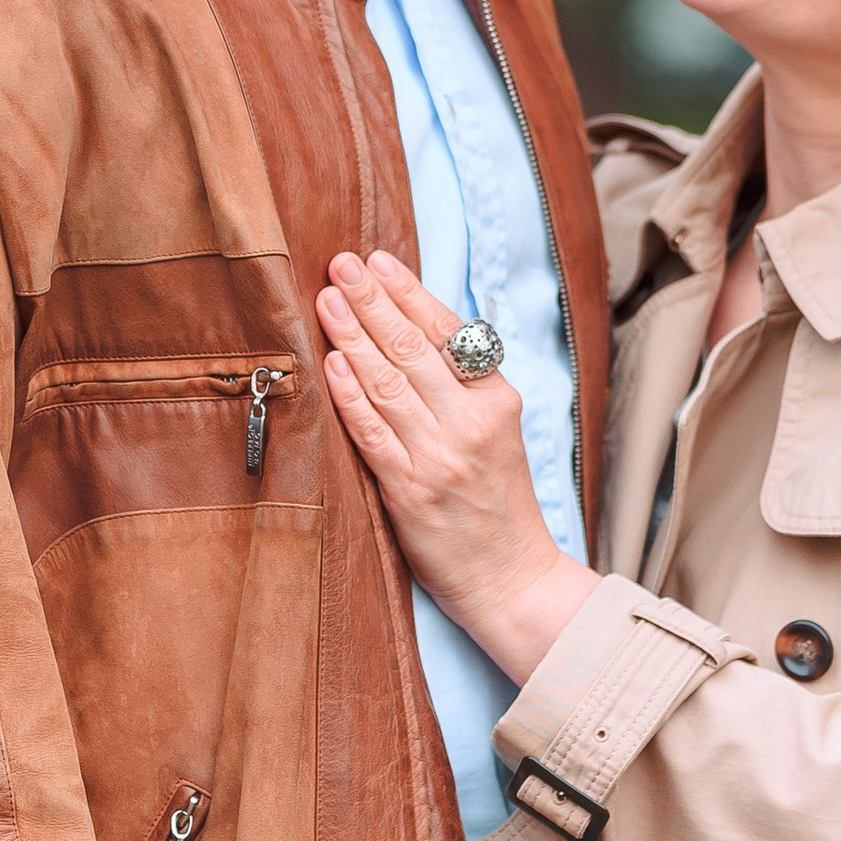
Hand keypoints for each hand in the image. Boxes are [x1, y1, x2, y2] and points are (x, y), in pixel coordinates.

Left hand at [316, 251, 597, 683]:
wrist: (513, 579)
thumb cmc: (499, 505)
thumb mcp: (498, 434)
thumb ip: (462, 389)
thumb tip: (411, 332)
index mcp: (498, 401)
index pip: (448, 333)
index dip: (409, 293)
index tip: (379, 260)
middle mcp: (472, 423)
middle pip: (412, 349)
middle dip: (372, 301)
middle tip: (341, 264)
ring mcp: (440, 457)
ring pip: (387, 383)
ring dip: (352, 336)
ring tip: (327, 299)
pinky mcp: (411, 491)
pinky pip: (372, 433)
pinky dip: (349, 395)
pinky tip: (330, 363)